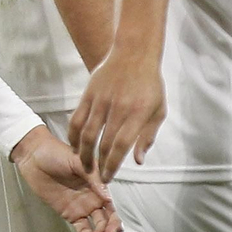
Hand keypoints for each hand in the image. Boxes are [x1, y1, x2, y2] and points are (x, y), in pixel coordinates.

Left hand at [9, 126, 121, 231]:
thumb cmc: (56, 152)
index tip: (120, 222)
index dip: (122, 213)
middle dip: (113, 228)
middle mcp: (97, 196)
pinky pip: (82, 228)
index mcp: (102, 182)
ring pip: (99, 225)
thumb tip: (109, 197)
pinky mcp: (71, 213)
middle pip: (112, 216)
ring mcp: (84, 206)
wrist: (33, 156)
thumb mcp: (77, 160)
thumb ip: (93, 176)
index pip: (118, 201)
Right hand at [69, 49, 165, 179]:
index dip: (112, 165)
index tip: (107, 177)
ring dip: (83, 152)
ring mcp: (101, 100)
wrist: (134, 53)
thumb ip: (147, 137)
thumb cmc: (150, 84)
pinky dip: (73, 134)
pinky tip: (74, 145)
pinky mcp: (88, 94)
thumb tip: (137, 161)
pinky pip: (77, 118)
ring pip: (86, 133)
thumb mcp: (159, 111)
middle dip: (98, 163)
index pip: (120, 146)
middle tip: (96, 175)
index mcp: (137, 114)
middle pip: (103, 143)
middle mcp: (118, 108)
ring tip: (83, 164)